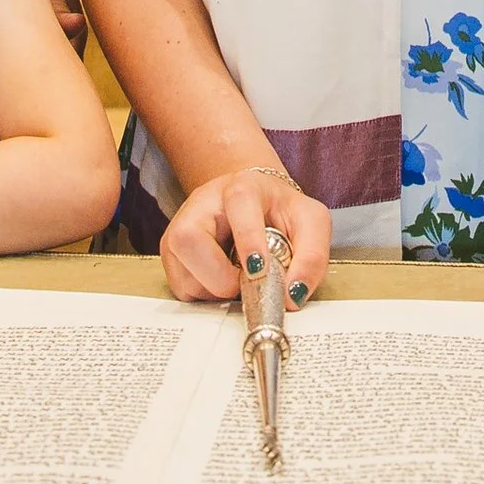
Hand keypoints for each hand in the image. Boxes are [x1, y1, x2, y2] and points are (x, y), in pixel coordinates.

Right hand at [159, 164, 330, 309]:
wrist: (256, 205)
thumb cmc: (281, 213)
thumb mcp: (310, 223)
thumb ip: (312, 256)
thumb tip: (293, 296)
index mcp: (242, 187)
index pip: (239, 203)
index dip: (248, 238)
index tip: (259, 269)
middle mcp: (202, 204)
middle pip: (189, 239)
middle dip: (219, 277)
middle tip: (244, 286)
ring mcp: (181, 228)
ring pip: (181, 271)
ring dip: (214, 291)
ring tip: (236, 281)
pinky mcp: (171, 254)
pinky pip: (180, 288)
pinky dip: (205, 296)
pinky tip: (222, 282)